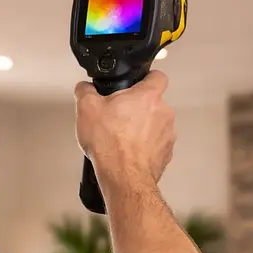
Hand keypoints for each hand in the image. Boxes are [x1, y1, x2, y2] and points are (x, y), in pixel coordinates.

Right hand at [74, 70, 175, 185]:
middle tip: (119, 116)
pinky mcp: (166, 153)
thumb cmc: (110, 142)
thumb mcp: (86, 108)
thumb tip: (85, 88)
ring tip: (121, 137)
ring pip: (155, 124)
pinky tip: (128, 152)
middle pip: (153, 102)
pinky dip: (144, 146)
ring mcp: (167, 134)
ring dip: (142, 128)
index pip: (158, 76)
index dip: (147, 78)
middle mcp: (164, 112)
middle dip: (137, 108)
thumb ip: (85, 91)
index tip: (136, 84)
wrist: (123, 176)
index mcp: (148, 96)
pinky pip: (156, 144)